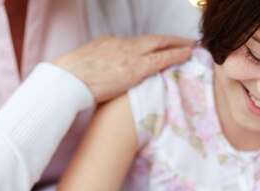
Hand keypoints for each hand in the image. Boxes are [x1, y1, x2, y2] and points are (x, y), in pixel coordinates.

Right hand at [52, 35, 194, 102]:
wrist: (67, 80)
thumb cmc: (73, 76)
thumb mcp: (91, 60)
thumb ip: (105, 58)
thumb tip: (114, 63)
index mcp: (111, 43)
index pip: (139, 42)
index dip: (155, 42)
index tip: (165, 44)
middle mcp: (123, 46)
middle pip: (153, 40)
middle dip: (172, 40)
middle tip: (188, 42)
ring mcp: (130, 56)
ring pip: (160, 46)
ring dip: (178, 46)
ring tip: (192, 47)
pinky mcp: (133, 70)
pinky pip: (160, 60)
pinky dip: (175, 55)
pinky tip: (185, 55)